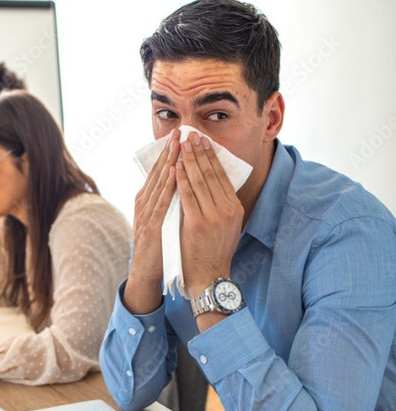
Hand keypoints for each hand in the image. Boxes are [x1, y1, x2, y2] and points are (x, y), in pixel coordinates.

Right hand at [124, 128, 180, 313]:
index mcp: (146, 201)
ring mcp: (146, 214)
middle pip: (158, 173)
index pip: (159, 172)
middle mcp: (144, 203)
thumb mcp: (160, 219)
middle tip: (180, 131)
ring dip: (169, 162)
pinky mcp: (151, 226)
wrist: (145, 273)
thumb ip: (166, 202)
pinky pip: (161, 202)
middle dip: (170, 151)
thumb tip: (179, 184)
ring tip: (178, 144)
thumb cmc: (157, 247)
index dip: (169, 153)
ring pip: (159, 183)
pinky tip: (174, 172)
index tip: (180, 136)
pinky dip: (167, 185)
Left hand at [176, 133, 242, 296]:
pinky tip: (175, 165)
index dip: (211, 156)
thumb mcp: (226, 226)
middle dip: (200, 152)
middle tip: (191, 135)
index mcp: (235, 208)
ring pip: (199, 180)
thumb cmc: (214, 251)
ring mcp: (213, 215)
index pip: (222, 175)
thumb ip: (220, 206)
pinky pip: (187, 194)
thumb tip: (212, 184)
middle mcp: (227, 209)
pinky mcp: (198, 222)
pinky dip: (181, 178)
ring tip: (182, 144)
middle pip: (212, 173)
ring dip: (189, 159)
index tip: (203, 141)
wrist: (210, 276)